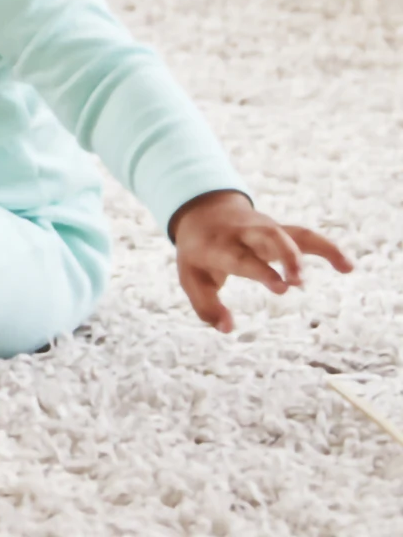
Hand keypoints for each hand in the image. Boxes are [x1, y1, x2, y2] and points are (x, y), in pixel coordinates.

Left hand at [171, 190, 352, 332]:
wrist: (202, 211)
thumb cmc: (199, 252)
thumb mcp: (191, 277)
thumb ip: (206, 306)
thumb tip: (228, 328)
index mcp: (219, 244)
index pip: (241, 256)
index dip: (262, 270)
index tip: (282, 287)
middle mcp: (244, 233)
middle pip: (268, 235)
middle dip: (288, 254)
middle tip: (300, 281)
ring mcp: (264, 229)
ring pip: (291, 232)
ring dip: (317, 248)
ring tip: (345, 267)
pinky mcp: (279, 230)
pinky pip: (305, 236)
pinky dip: (327, 247)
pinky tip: (348, 267)